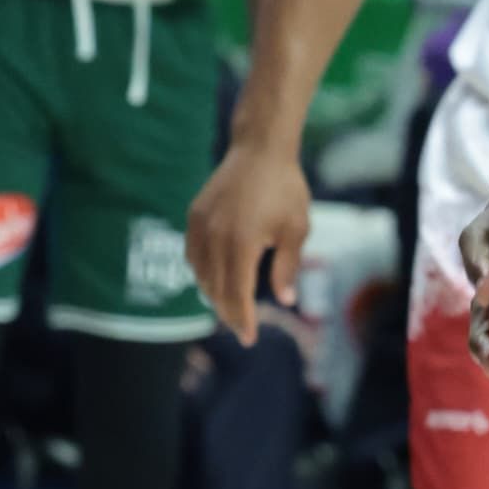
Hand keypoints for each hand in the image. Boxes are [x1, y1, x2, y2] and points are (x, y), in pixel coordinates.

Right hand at [186, 130, 312, 348]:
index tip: (249, 339)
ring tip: (230, 307)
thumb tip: (285, 300)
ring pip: (200, 275)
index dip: (242, 319)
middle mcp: (216, 237)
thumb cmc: (285, 188)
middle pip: (216, 290)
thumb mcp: (296, 229)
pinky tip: (214, 280)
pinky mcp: (194, 216)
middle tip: (242, 327)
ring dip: (213, 295)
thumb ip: (288, 266)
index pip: (237, 294)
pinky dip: (201, 273)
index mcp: (242, 243)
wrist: (260, 150)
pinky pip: (192, 255)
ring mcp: (201, 226)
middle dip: (229, 313)